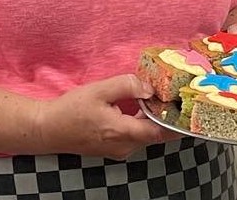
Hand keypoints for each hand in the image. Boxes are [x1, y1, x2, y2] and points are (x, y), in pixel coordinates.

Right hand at [32, 74, 180, 158]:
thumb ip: (127, 86)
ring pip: (145, 136)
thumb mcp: (99, 90)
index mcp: (121, 132)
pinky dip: (142, 123)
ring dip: (154, 119)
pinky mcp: (112, 148)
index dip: (177, 123)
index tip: (190, 111)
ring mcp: (117, 150)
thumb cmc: (70, 110)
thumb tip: (149, 88)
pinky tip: (142, 107)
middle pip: (154, 134)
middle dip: (167, 117)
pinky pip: (134, 137)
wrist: (46, 130)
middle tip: (179, 98)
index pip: (159, 133)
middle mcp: (123, 146)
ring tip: (164, 99)